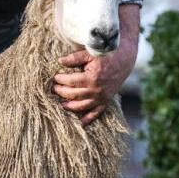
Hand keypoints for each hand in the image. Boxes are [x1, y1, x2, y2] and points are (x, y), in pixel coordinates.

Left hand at [53, 5, 139, 124]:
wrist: (124, 59)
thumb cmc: (106, 55)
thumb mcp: (90, 53)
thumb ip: (74, 58)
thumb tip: (60, 61)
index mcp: (92, 78)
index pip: (70, 81)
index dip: (60, 80)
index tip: (55, 78)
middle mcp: (97, 90)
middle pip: (73, 94)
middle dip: (61, 92)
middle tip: (53, 89)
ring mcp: (102, 97)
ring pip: (82, 106)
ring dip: (70, 106)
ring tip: (61, 104)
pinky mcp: (106, 101)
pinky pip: (96, 113)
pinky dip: (87, 119)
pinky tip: (79, 123)